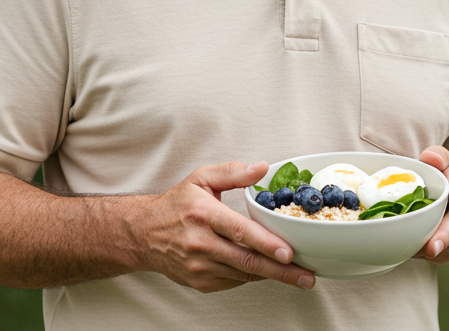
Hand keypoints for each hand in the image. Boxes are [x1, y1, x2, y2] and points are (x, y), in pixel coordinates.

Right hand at [127, 161, 315, 292]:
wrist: (142, 234)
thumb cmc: (175, 205)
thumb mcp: (201, 178)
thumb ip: (233, 172)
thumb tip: (262, 168)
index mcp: (203, 215)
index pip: (239, 232)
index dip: (266, 243)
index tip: (288, 252)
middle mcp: (200, 243)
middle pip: (247, 261)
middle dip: (281, 271)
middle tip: (306, 276)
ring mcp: (199, 267)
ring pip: (243, 274)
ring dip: (272, 276)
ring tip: (298, 276)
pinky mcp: (199, 282)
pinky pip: (233, 281)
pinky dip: (253, 276)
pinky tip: (268, 271)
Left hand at [414, 147, 448, 264]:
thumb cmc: (446, 180)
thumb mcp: (444, 163)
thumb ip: (438, 157)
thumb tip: (429, 158)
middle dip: (445, 236)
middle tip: (432, 247)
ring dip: (434, 251)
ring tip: (416, 254)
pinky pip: (442, 256)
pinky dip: (426, 256)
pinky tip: (413, 252)